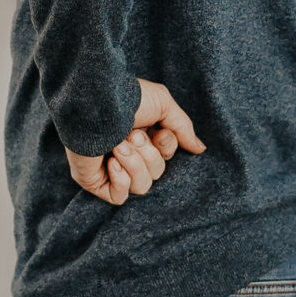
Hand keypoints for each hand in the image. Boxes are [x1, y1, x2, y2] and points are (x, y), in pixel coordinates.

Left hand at [65, 79, 206, 205]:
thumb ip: (182, 128)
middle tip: (132, 135)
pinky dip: (120, 180)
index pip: (166, 157)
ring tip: (119, 145)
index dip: (166, 146)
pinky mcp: (95, 181)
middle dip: (148, 154)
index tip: (158, 132)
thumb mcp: (163, 105)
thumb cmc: (127, 99)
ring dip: (134, 164)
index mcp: (143, 137)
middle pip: (156, 173)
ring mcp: (110, 169)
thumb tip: (200, 149)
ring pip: (142, 187)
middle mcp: (127, 154)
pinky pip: (119, 198)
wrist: (95, 103)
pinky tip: (111, 161)